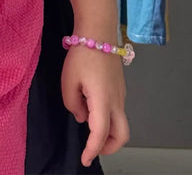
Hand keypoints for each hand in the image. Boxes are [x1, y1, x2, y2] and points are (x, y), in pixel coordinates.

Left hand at [61, 45, 129, 166]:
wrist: (98, 32)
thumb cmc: (82, 54)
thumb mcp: (68, 80)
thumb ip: (73, 104)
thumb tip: (82, 116)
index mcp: (103, 100)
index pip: (101, 133)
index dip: (92, 149)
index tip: (84, 159)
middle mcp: (117, 101)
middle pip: (122, 135)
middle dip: (109, 147)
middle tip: (92, 147)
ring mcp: (121, 94)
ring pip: (122, 123)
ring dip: (109, 132)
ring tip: (88, 126)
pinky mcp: (120, 88)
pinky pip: (117, 111)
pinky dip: (108, 118)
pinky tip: (91, 108)